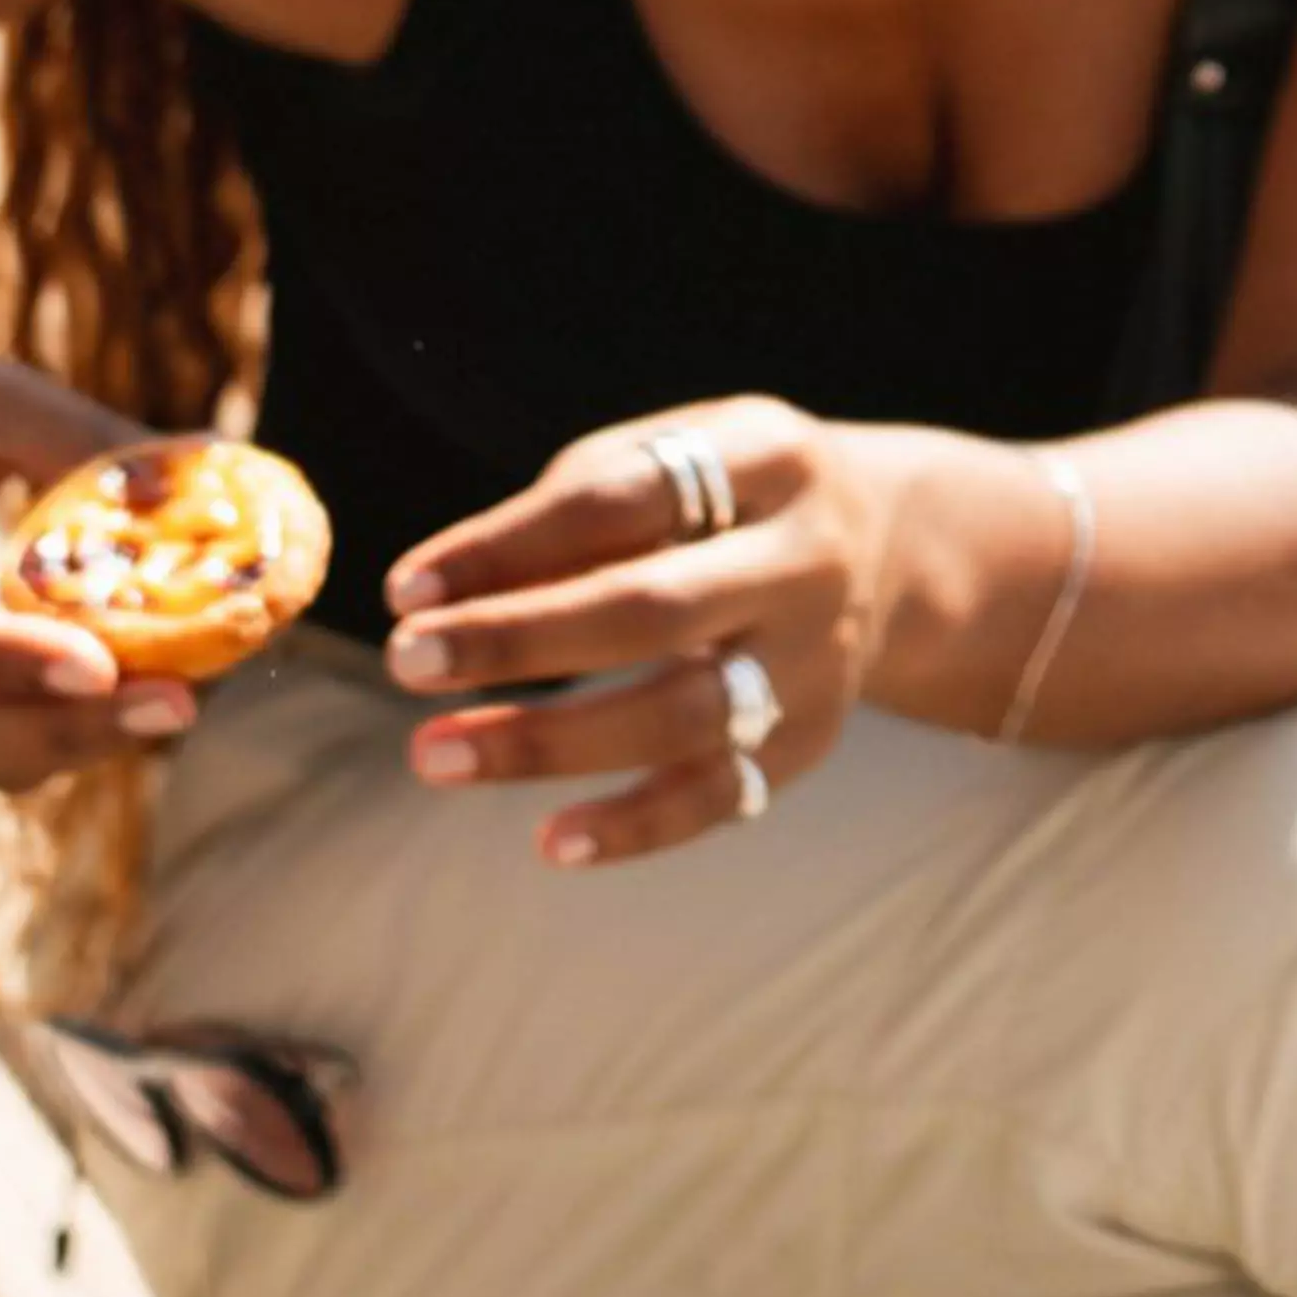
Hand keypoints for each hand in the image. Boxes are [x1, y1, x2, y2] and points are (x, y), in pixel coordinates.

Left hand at [382, 397, 899, 864]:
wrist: (890, 545)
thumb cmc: (727, 496)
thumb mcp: (678, 454)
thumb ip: (575, 508)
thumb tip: (439, 592)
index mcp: (767, 457)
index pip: (622, 497)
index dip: (508, 543)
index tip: (405, 589)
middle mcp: (804, 558)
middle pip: (652, 607)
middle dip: (518, 639)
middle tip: (405, 662)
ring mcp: (815, 658)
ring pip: (679, 714)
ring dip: (547, 742)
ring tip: (433, 755)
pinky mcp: (810, 741)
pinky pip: (719, 797)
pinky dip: (634, 826)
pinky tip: (548, 841)